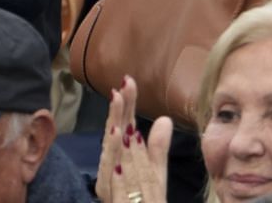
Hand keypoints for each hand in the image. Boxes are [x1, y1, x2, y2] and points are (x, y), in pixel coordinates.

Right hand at [94, 77, 171, 202]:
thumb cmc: (144, 198)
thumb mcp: (155, 173)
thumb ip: (157, 148)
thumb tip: (165, 118)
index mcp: (124, 157)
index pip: (125, 126)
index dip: (127, 105)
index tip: (129, 80)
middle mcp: (113, 165)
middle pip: (116, 133)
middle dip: (119, 109)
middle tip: (122, 84)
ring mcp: (109, 178)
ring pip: (112, 148)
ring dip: (114, 123)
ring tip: (117, 101)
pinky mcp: (107, 192)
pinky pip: (110, 170)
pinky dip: (112, 151)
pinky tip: (116, 134)